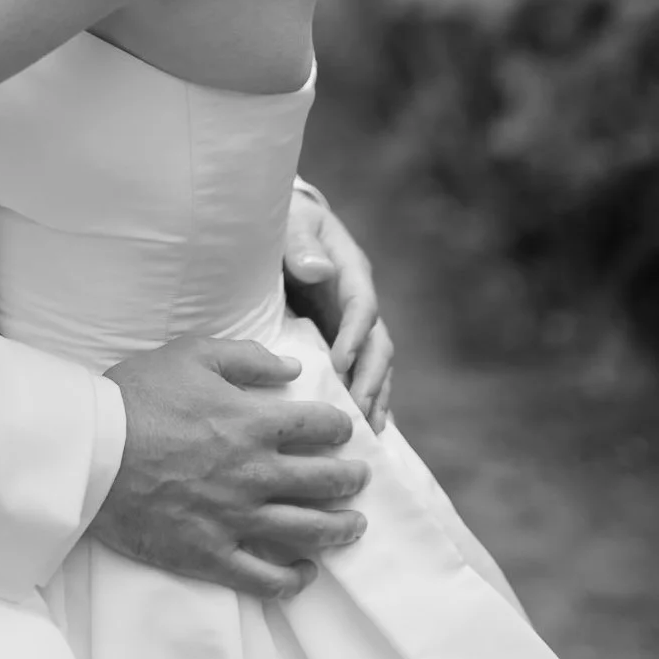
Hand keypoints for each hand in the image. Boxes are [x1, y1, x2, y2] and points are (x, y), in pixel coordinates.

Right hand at [90, 336, 368, 599]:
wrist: (92, 452)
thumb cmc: (137, 396)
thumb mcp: (190, 355)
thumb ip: (246, 358)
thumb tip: (291, 368)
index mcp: (253, 423)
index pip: (319, 427)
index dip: (339, 427)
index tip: (343, 430)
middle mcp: (256, 473)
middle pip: (325, 482)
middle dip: (350, 479)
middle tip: (359, 478)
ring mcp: (236, 519)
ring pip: (308, 532)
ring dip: (340, 529)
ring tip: (354, 526)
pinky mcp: (212, 554)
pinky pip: (266, 578)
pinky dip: (293, 578)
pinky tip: (305, 572)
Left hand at [283, 191, 393, 431]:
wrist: (280, 226)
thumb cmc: (284, 222)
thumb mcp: (292, 222)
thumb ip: (301, 242)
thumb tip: (318, 269)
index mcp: (350, 271)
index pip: (362, 306)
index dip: (355, 335)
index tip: (341, 364)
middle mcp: (358, 303)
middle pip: (377, 346)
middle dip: (370, 381)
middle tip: (356, 414)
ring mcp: (352, 327)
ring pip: (374, 368)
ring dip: (373, 400)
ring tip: (367, 436)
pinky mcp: (341, 344)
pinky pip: (359, 376)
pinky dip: (364, 403)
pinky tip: (364, 436)